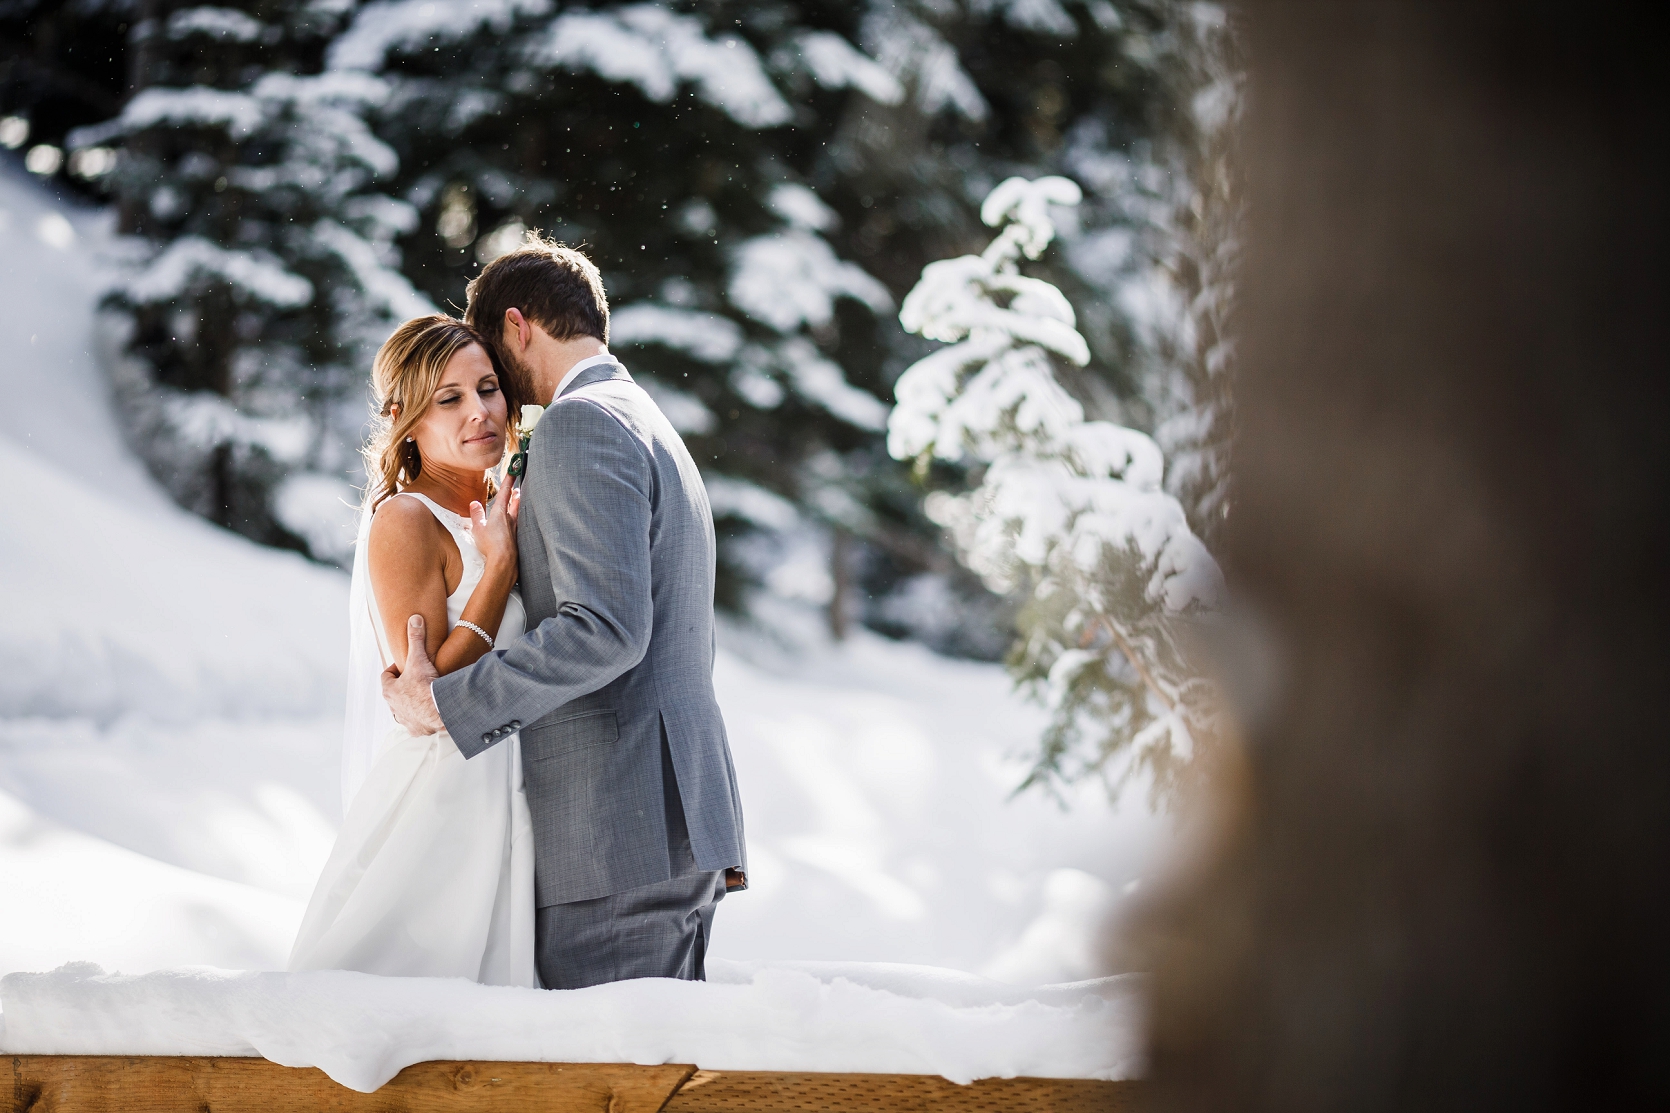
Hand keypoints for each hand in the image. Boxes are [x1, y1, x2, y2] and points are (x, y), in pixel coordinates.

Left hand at [381, 614, 445, 734]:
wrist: (439, 711)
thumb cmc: (424, 687)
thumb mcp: (418, 659)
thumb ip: (415, 638)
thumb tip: (414, 619)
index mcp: (389, 690)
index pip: (386, 676)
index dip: (395, 669)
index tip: (406, 666)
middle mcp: (393, 707)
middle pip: (394, 694)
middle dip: (403, 687)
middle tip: (416, 680)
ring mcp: (405, 719)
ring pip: (403, 710)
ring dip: (410, 704)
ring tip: (423, 697)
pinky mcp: (417, 729)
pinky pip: (416, 724)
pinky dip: (421, 718)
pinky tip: (431, 713)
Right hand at [469, 483, 520, 572]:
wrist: (504, 561)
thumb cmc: (490, 544)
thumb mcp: (478, 528)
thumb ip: (477, 515)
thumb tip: (474, 503)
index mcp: (500, 512)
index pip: (505, 492)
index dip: (509, 480)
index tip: (514, 470)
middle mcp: (511, 518)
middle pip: (515, 502)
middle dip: (516, 493)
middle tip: (518, 487)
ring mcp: (516, 528)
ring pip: (518, 512)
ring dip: (519, 504)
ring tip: (519, 499)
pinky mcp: (518, 538)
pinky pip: (519, 525)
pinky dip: (519, 520)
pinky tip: (518, 524)